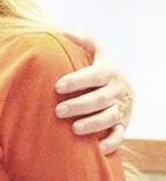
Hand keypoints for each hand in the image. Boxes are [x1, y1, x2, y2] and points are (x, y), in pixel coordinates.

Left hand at [55, 33, 131, 155]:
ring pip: (110, 118)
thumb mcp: (94, 52)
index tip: (57, 86)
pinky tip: (97, 149)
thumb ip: (83, 41)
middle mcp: (118, 90)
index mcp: (109, 71)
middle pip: (101, 99)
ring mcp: (122, 108)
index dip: (77, 80)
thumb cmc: (98, 69)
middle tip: (58, 111)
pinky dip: (110, 143)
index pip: (95, 75)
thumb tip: (65, 30)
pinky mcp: (123, 125)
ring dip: (93, 123)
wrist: (120, 87)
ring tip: (74, 128)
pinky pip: (119, 136)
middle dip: (80, 105)